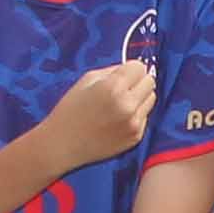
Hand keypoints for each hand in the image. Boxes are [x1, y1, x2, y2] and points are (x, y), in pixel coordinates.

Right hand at [42, 58, 159, 163]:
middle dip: (138, 81)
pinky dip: (136, 114)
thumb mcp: (86, 80)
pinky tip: (118, 119)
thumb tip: (131, 68)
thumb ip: (112, 71)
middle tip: (123, 88)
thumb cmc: (70, 110)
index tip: (123, 74)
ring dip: (140, 97)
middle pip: (150, 82)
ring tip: (120, 104)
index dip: (130, 68)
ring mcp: (134, 123)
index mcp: (113, 87)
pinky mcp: (136, 137)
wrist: (62, 145)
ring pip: (151, 99)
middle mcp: (128, 105)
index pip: (140, 67)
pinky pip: (145, 116)